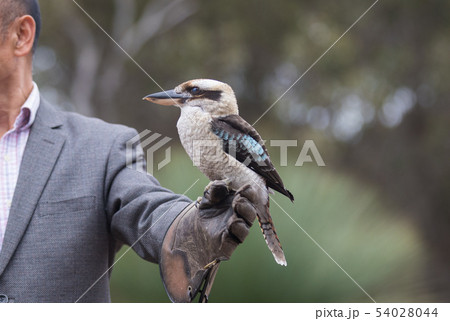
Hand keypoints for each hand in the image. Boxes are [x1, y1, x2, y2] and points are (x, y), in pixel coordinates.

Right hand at [159, 180, 257, 301]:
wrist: (175, 237)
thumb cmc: (184, 258)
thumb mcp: (184, 275)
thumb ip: (185, 287)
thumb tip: (184, 308)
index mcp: (225, 243)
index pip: (237, 236)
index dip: (237, 230)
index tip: (233, 224)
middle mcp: (229, 226)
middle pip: (244, 218)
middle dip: (244, 211)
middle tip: (238, 204)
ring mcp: (224, 211)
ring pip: (239, 203)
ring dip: (240, 197)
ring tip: (237, 191)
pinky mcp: (215, 200)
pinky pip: (220, 192)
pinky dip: (217, 189)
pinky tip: (215, 187)